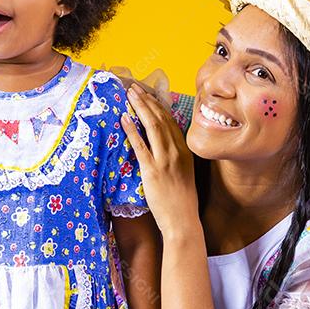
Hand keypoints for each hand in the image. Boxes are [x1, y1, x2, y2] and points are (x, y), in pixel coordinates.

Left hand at [119, 84, 197, 235]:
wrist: (183, 220)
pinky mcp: (153, 171)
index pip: (171, 121)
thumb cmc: (182, 201)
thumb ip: (175, 158)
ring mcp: (165, 160)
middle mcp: (177, 152)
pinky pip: (140, 146)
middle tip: (135, 88)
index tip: (149, 94)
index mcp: (185, 151)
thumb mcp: (184, 174)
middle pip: (161, 119)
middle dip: (147, 101)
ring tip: (129, 95)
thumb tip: (162, 147)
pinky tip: (124, 118)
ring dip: (140, 108)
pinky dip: (132, 130)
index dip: (159, 105)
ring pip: (152, 127)